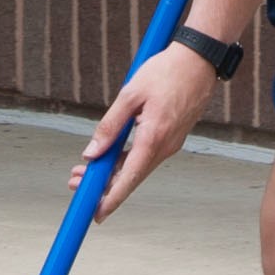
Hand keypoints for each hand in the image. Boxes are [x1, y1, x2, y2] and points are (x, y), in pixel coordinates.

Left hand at [74, 41, 219, 219]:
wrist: (199, 60)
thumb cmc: (165, 72)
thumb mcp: (130, 94)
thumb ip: (110, 126)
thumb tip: (91, 153)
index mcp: (153, 137)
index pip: (128, 178)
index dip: (111, 199)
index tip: (95, 215)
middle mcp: (165, 146)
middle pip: (131, 176)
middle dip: (103, 185)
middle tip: (75, 183)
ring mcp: (171, 143)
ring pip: (138, 167)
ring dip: (113, 172)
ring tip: (85, 171)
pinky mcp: (172, 137)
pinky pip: (146, 156)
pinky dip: (126, 161)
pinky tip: (109, 158)